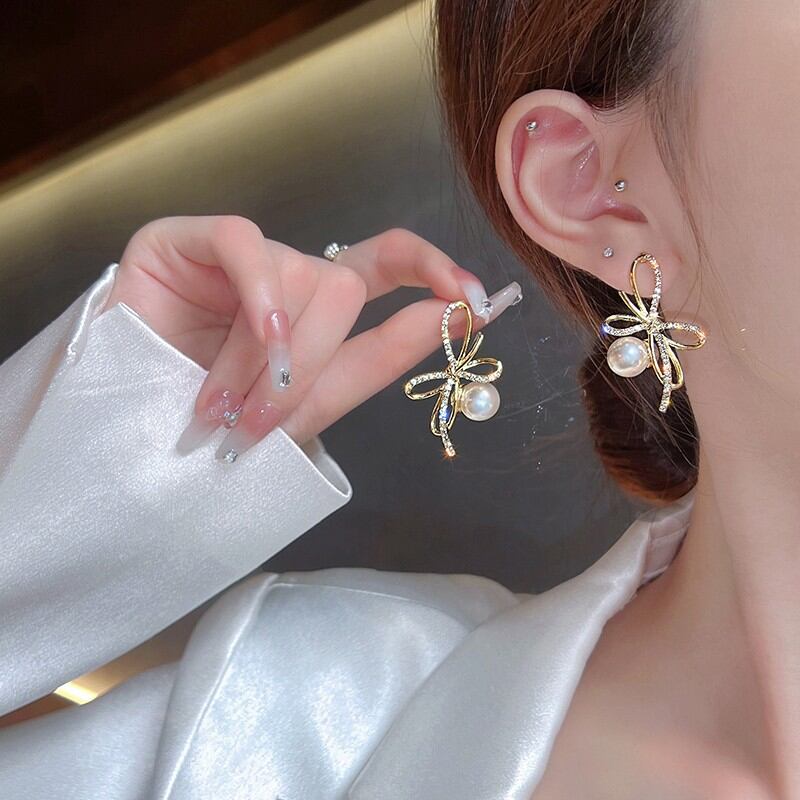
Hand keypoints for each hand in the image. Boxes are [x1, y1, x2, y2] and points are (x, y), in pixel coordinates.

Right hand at [106, 215, 521, 459]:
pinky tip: (253, 336)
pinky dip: (259, 297)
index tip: (478, 301)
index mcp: (321, 310)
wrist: (128, 439)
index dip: (436, 270)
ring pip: (295, 281)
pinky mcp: (187, 240)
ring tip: (222, 413)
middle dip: (313, 364)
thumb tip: (453, 316)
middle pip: (343, 290)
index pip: (388, 266)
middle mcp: (289, 276)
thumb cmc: (222, 427)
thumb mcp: (310, 406)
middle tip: (262, 426)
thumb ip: (378, 361)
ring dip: (266, 360)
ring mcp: (242, 256)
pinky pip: (246, 244)